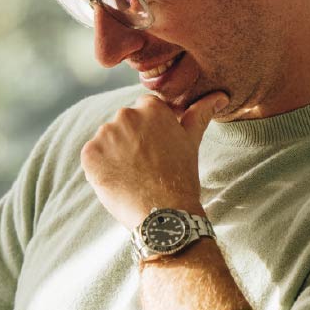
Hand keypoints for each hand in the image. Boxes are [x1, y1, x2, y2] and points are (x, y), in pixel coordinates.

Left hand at [81, 91, 227, 228]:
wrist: (163, 213)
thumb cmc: (181, 177)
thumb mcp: (191, 141)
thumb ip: (200, 113)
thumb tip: (220, 95)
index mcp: (151, 107)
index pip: (144, 110)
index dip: (149, 132)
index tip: (156, 150)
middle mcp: (126, 115)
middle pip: (123, 124)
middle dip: (131, 141)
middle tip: (146, 166)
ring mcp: (105, 134)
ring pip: (107, 141)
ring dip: (114, 154)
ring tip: (133, 175)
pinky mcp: (89, 154)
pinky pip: (92, 157)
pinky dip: (100, 168)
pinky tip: (118, 181)